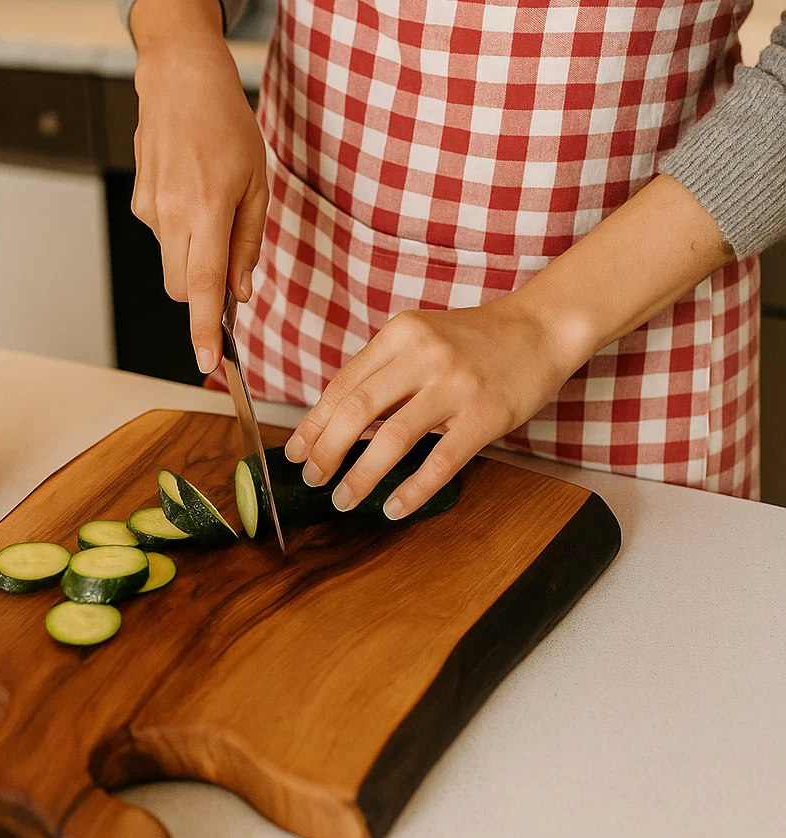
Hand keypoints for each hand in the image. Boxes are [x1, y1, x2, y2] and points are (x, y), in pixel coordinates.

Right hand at [130, 0, 268, 373]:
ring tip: (214, 201)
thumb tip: (240, 292)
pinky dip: (182, 228)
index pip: (204, 286)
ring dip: (195, 253)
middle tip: (231, 274)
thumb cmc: (226, 124)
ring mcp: (149, 208)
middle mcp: (171, 214)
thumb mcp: (256, 182)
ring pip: (173, 261)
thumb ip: (246, 242)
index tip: (209, 362)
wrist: (178, 78)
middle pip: (182, 286)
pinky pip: (164, 234)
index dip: (206, 329)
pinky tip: (192, 188)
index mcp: (207, 209)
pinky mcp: (138, 200)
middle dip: (204, 296)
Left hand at [283, 173, 732, 518]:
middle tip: (313, 479)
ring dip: (361, 475)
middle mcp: (424, 354)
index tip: (296, 452)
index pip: (344, 384)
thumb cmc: (476, 341)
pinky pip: (441, 459)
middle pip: (358, 410)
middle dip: (327, 450)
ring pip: (393, 437)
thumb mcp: (423, 339)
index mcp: (401, 333)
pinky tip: (394, 508)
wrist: (541, 329)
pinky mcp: (486, 413)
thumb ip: (385, 374)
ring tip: (344, 499)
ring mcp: (456, 383)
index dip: (314, 423)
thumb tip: (339, 426)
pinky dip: (413, 489)